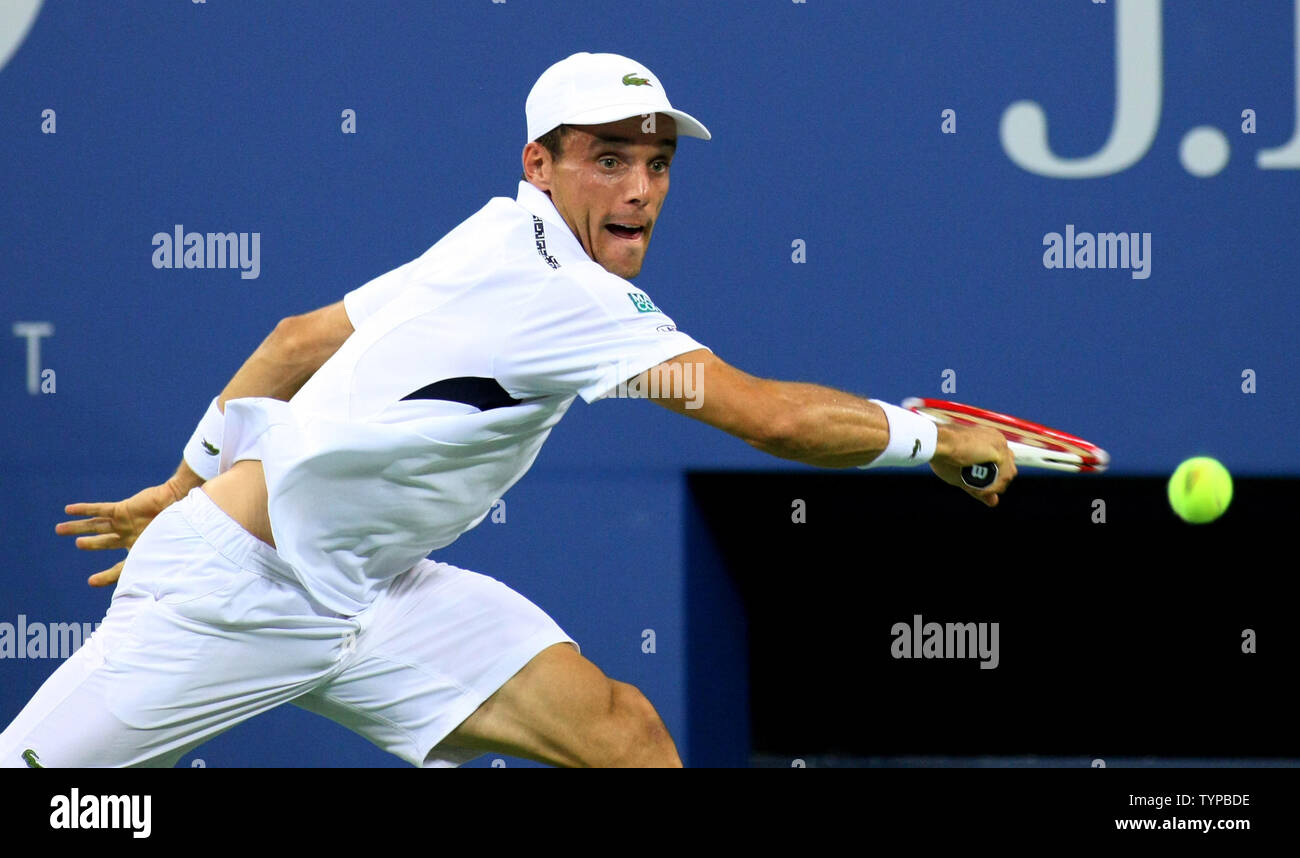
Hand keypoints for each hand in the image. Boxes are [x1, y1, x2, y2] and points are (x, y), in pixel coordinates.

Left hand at [55, 482, 184, 586]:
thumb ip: (149, 573)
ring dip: (78, 527)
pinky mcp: (123, 509)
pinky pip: (100, 510)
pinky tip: (68, 510)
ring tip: (59, 529)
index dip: (107, 576)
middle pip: (105, 541)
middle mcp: (131, 536)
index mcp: (141, 551)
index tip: (91, 582)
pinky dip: (84, 510)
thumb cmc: (178, 532)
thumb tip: (141, 597)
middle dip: (90, 543)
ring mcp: (126, 522)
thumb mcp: (162, 558)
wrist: (183, 506)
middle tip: (78, 544)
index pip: (121, 566)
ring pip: (97, 526)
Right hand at [930, 423, 1017, 506]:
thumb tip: (994, 503)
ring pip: (1007, 475)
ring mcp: (1000, 445)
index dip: (993, 478)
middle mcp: (998, 440)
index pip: (1002, 464)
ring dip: (993, 487)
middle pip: (1008, 470)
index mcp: (989, 439)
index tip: (980, 484)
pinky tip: (979, 490)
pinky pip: (1003, 477)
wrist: (937, 442)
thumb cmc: (943, 454)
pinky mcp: (999, 452)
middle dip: (995, 483)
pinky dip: (992, 488)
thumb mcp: (963, 475)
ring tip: (977, 490)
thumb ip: (981, 488)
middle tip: (979, 489)